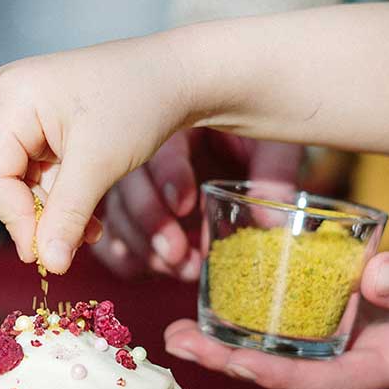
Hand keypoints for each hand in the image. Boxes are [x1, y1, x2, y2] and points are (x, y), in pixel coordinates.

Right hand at [0, 32, 203, 272]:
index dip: (15, 218)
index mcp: (11, 96)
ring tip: (91, 231)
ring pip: (24, 180)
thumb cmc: (139, 103)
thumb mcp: (99, 165)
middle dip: (38, 215)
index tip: (44, 255)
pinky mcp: (45, 123)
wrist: (177, 76)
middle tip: (66, 250)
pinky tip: (90, 215)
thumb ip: (67, 216)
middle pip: (4, 177)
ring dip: (56, 211)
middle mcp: (10, 98)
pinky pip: (42, 171)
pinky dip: (64, 196)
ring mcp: (26, 110)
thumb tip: (49, 265)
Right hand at [92, 129, 302, 280]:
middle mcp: (147, 145)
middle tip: (176, 253)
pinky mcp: (135, 209)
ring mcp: (138, 180)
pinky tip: (153, 271)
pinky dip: (124, 256)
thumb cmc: (263, 133)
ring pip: (116, 211)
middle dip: (150, 221)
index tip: (184, 206)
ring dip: (142, 246)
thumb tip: (268, 220)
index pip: (163, 143)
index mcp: (181, 118)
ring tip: (182, 270)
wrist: (253, 144)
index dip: (169, 176)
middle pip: (128, 180)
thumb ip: (273, 173)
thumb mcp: (275, 142)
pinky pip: (112, 232)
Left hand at [164, 251, 388, 388]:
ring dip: (230, 341)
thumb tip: (371, 275)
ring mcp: (347, 342)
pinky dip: (256, 316)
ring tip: (178, 329)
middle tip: (176, 340)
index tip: (235, 364)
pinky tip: (222, 297)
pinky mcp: (343, 317)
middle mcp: (357, 360)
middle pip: (285, 368)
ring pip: (281, 348)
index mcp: (388, 367)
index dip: (278, 374)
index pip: (324, 381)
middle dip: (230, 360)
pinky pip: (294, 322)